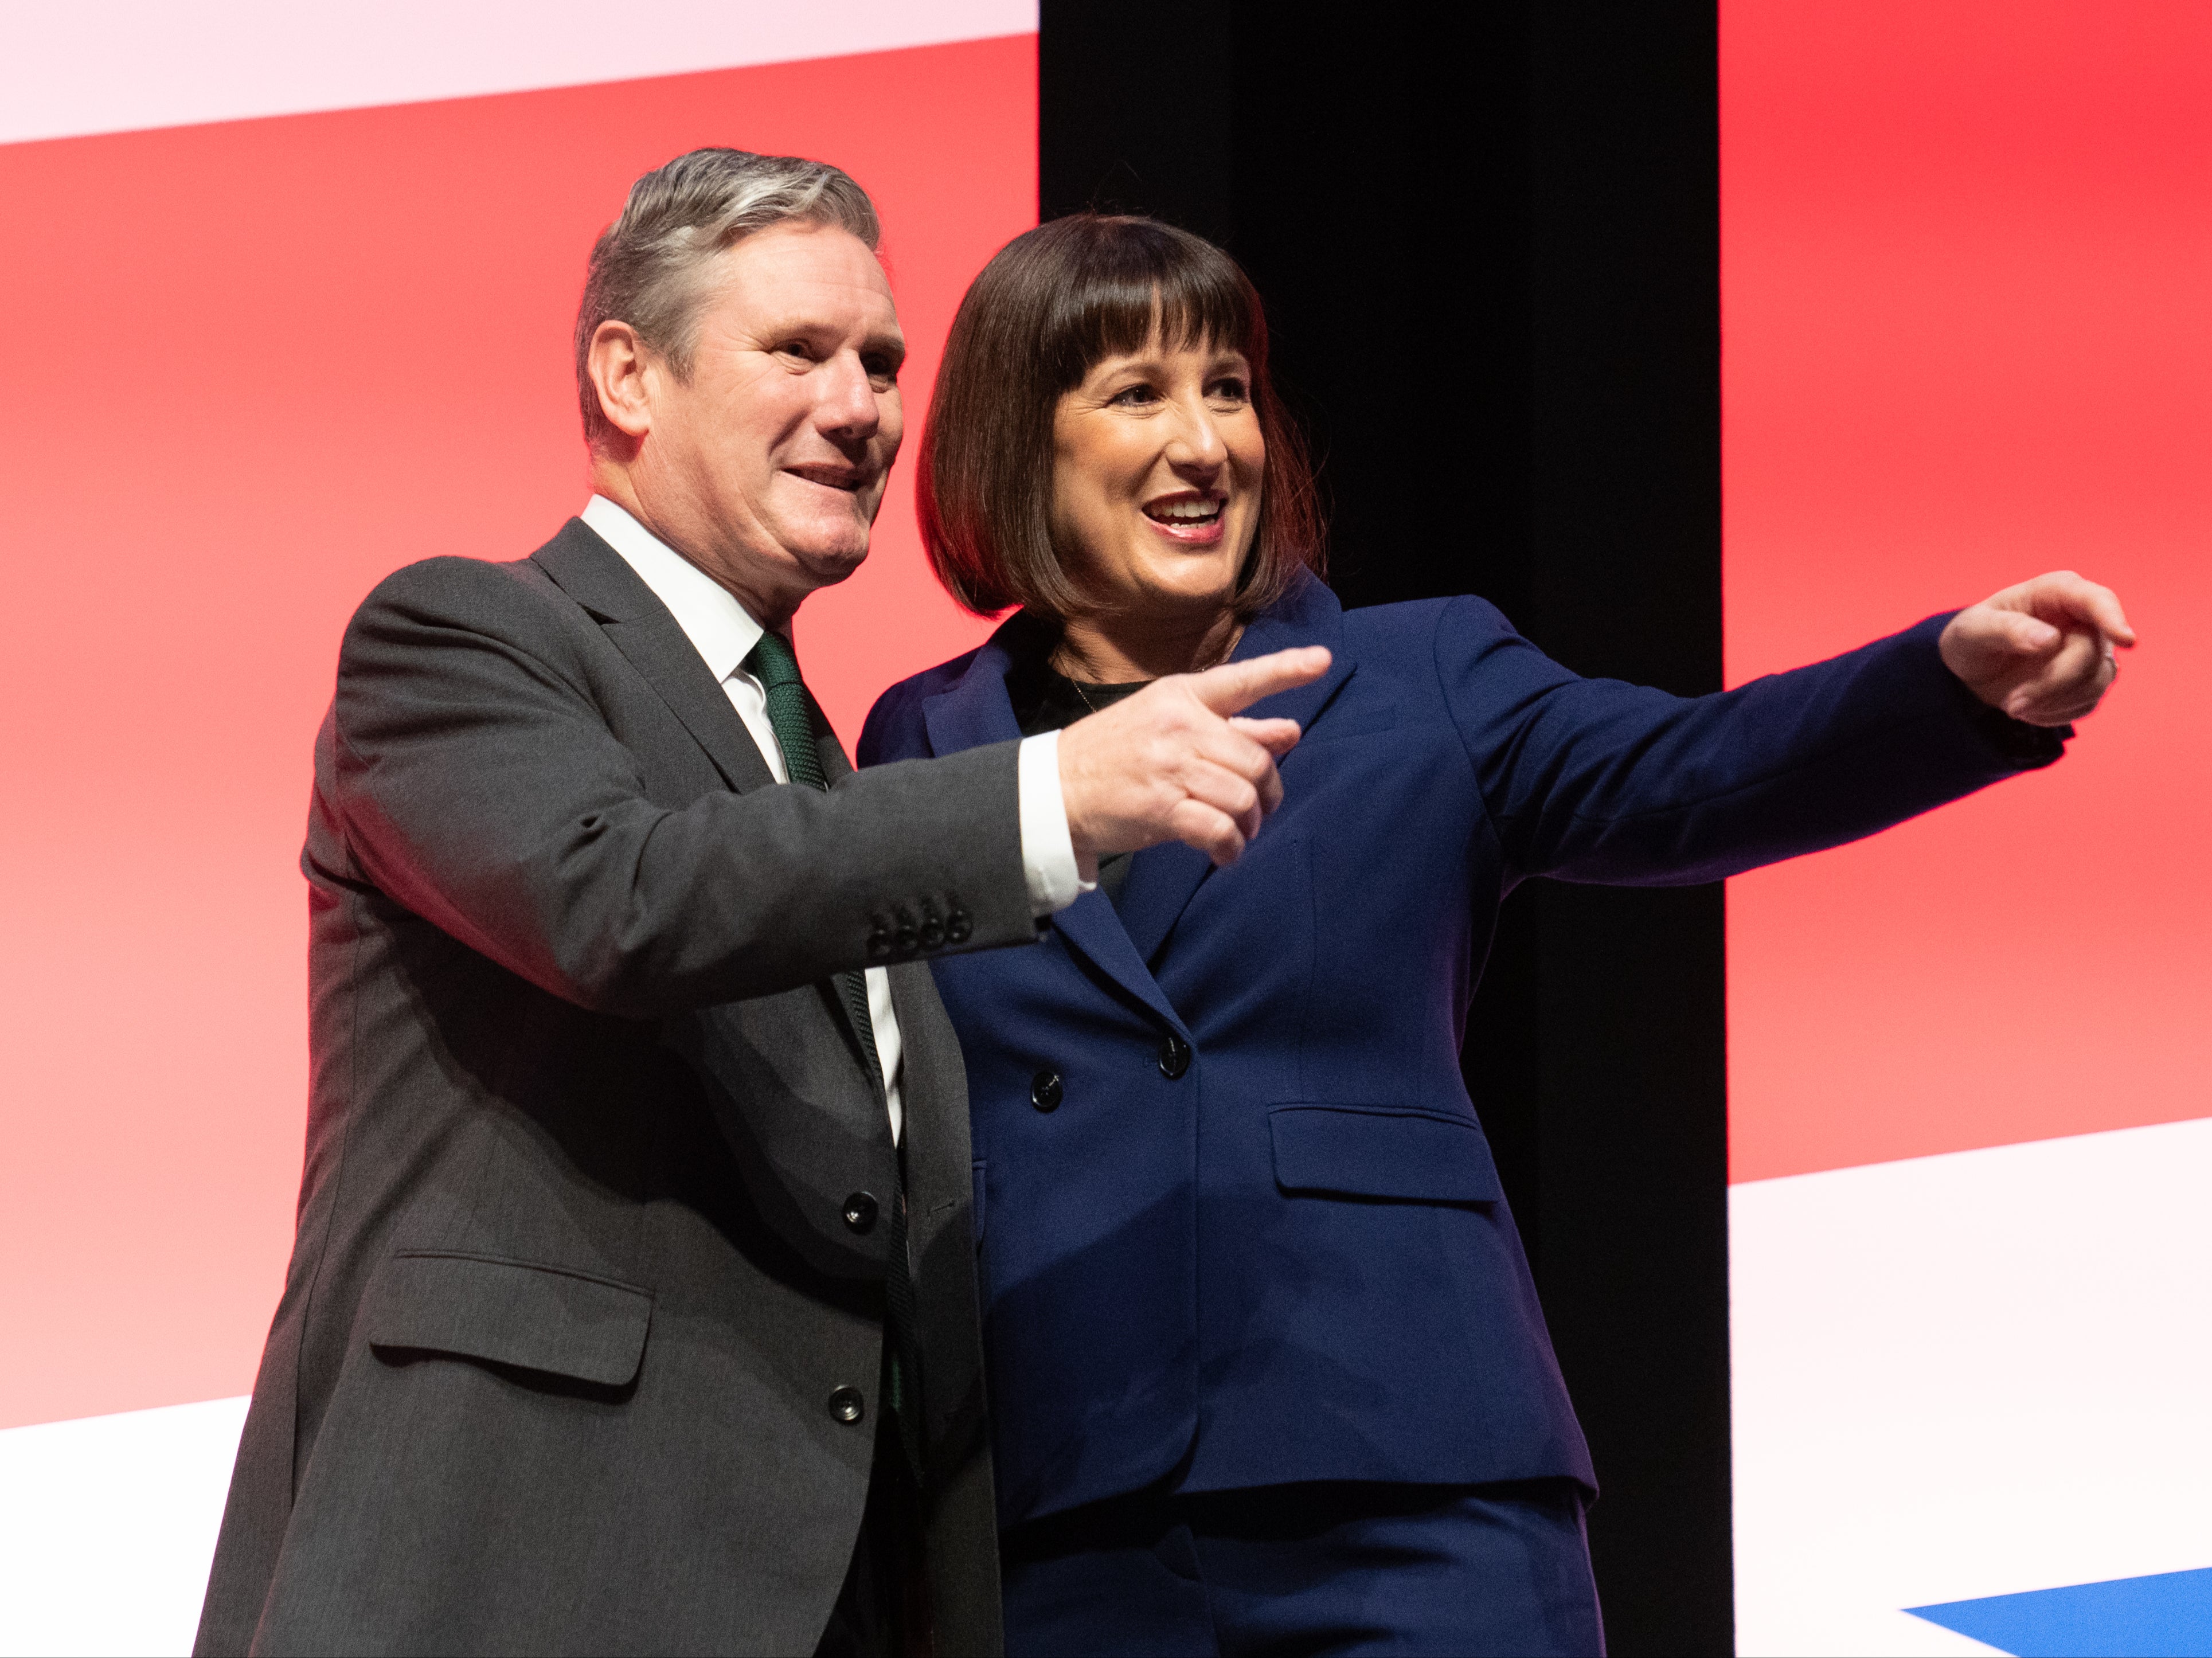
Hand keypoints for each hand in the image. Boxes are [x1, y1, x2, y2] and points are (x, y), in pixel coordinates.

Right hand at [1057, 646, 1331, 869]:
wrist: (1054, 791)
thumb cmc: (1115, 755)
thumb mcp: (1167, 725)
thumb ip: (1232, 727)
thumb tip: (1290, 730)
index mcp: (1181, 695)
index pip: (1242, 679)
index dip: (1286, 669)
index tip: (1324, 661)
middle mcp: (1180, 725)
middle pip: (1256, 759)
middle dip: (1269, 791)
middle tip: (1260, 810)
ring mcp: (1170, 766)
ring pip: (1243, 796)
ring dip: (1250, 823)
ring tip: (1239, 832)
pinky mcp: (1161, 808)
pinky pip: (1219, 829)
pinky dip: (1231, 847)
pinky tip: (1225, 853)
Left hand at [1938, 571, 2134, 726]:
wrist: (1973, 670)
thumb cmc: (1973, 638)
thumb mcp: (1971, 631)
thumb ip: (2006, 629)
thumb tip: (2050, 639)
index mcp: (2057, 592)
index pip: (2095, 600)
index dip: (2113, 619)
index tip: (2127, 640)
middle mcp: (2083, 618)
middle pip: (2090, 654)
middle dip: (2052, 684)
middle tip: (2012, 704)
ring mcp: (2092, 650)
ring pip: (2094, 683)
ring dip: (2050, 702)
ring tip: (2013, 703)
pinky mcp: (2091, 680)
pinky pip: (2085, 703)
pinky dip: (2053, 712)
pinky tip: (2028, 705)